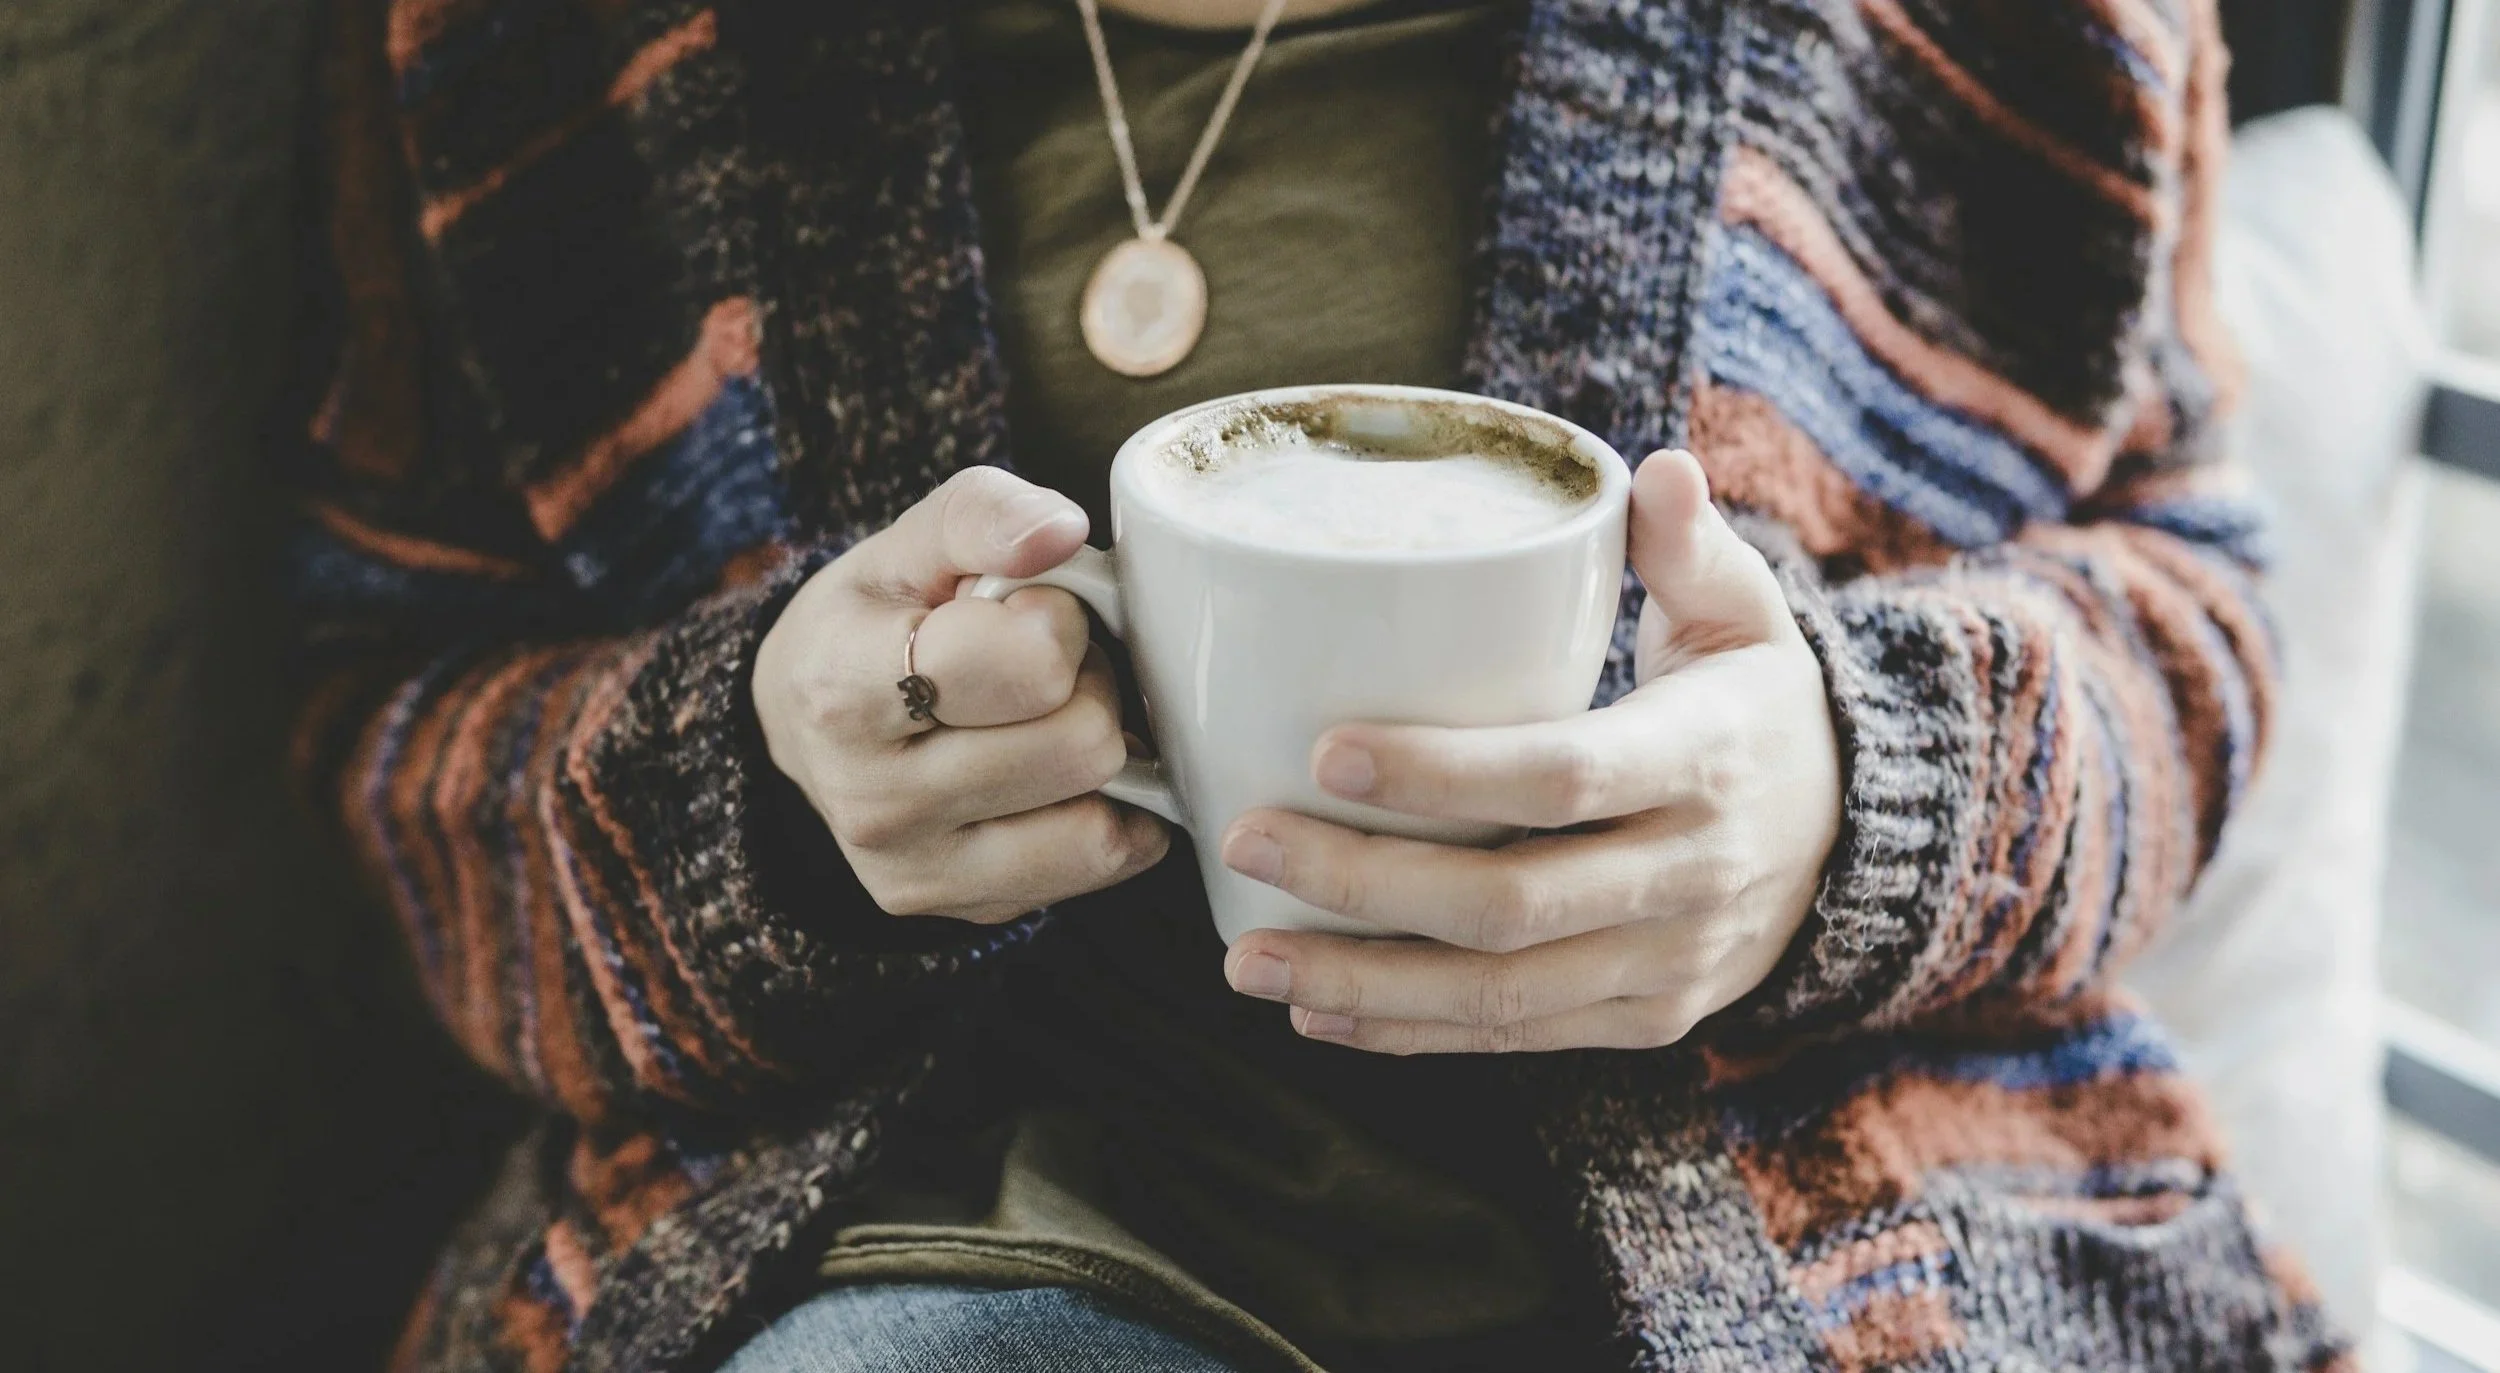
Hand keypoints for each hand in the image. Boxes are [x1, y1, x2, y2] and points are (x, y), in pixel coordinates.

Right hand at [753, 467, 1169, 923]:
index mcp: (845, 691)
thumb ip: (986, 515)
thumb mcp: (912, 543)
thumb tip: (1062, 532)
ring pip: (1101, 818)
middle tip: (1042, 668)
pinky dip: (1110, 813)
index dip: (1056, 623)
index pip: (1026, 666)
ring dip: (1098, 754)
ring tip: (1045, 719)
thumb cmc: (876, 620)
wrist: (807, 726)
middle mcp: (872, 801)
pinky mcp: (965, 910)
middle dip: (1085, 687)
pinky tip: (1061, 776)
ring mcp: (918, 871)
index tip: (1023, 612)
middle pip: (1081, 744)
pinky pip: (1102, 864)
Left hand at [1216, 450, 1840, 1052]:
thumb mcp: (1746, 613)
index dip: (1444, 775)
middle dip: (1364, 884)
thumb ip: (1689, 545)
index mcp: (1705, 760)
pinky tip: (1317, 1013)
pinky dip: (1411, 1033)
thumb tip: (1657, 470)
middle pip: (1510, 903)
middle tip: (1246, 838)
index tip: (1325, 752)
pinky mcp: (1645, 1019)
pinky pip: (1516, 1039)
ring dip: (1363, 982)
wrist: (1854, 841)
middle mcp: (1691, 876)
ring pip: (1501, 995)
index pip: (1565, 776)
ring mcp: (1668, 962)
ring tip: (1248, 955)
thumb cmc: (1755, 702)